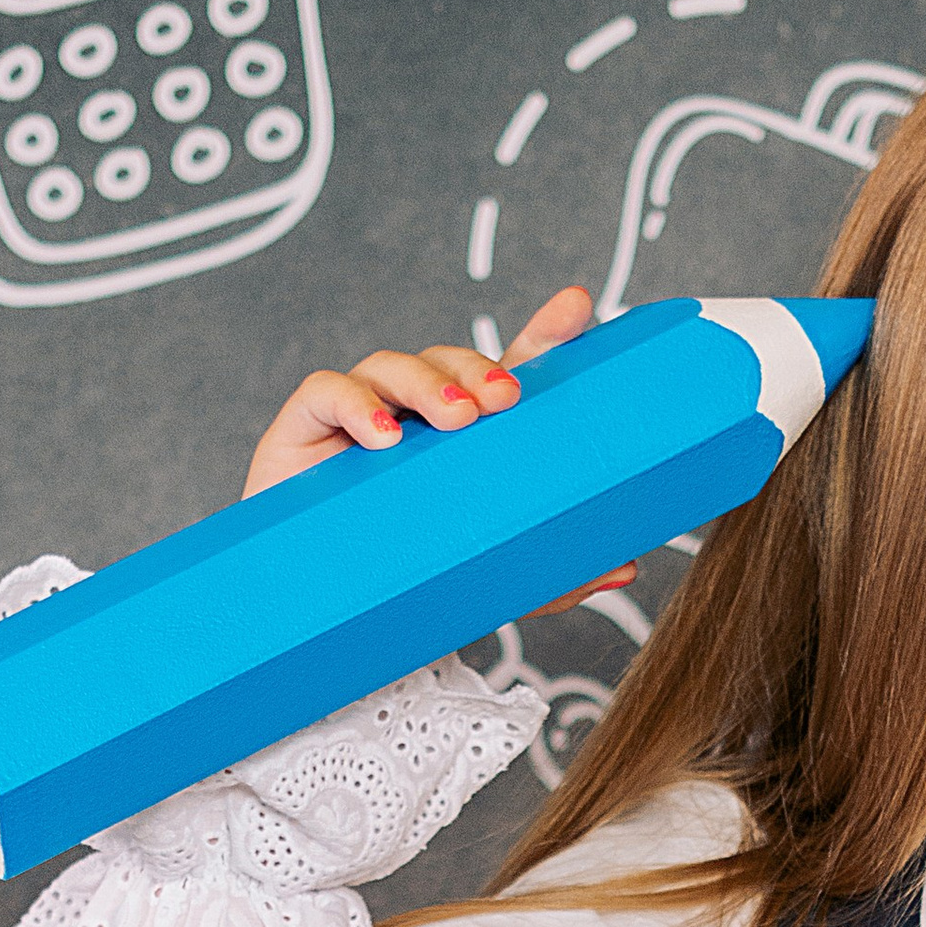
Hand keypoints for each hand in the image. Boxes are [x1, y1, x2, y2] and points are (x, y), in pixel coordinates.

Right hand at [238, 282, 637, 611]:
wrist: (323, 616)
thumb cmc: (405, 581)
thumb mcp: (489, 575)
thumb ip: (551, 568)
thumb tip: (623, 565)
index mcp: (464, 438)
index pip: (508, 373)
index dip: (543, 335)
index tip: (580, 310)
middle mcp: (413, 416)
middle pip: (450, 364)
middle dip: (479, 371)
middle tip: (506, 400)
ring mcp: (358, 417)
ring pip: (393, 367)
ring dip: (427, 383)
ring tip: (455, 419)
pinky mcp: (302, 431)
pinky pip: (325, 392)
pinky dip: (354, 404)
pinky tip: (382, 436)